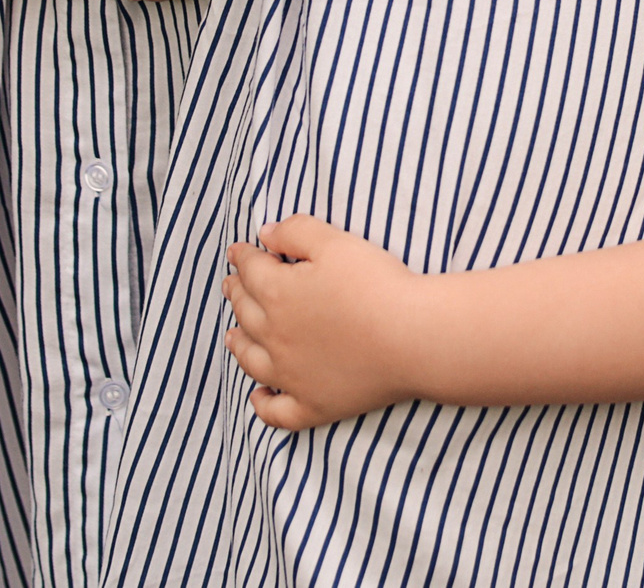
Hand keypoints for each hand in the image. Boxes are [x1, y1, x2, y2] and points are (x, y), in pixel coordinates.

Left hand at [223, 216, 426, 430]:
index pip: (251, 270)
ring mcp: (290, 376)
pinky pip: (276, 412)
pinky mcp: (313, 404)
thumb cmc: (377, 284)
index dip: (242, 257)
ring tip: (231, 335)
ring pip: (251, 360)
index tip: (238, 251)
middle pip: (245, 312)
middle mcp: (274, 337)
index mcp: (278, 293)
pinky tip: (258, 396)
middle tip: (231, 285)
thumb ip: (295, 231)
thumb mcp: (336, 242)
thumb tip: (264, 234)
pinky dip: (262, 405)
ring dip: (237, 344)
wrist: (412, 337)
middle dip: (236, 294)